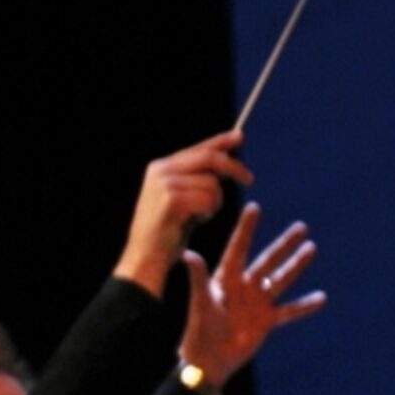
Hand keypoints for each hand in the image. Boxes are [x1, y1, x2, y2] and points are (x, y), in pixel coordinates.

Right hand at [113, 130, 253, 296]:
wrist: (145, 257)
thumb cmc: (166, 232)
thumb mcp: (180, 199)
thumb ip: (196, 178)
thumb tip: (225, 159)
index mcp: (160, 168)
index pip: (198, 148)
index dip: (221, 141)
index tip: (240, 137)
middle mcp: (160, 171)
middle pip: (209, 159)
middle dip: (233, 169)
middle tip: (249, 180)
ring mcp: (164, 184)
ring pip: (212, 183)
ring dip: (214, 203)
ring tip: (198, 217)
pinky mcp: (171, 200)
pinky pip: (208, 199)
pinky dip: (208, 212)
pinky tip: (193, 222)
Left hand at [179, 202, 325, 386]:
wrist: (207, 361)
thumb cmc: (198, 331)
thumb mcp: (200, 302)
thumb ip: (198, 278)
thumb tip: (188, 253)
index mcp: (225, 279)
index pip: (239, 248)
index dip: (246, 229)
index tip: (255, 207)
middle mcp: (243, 287)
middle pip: (267, 260)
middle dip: (283, 244)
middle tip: (301, 226)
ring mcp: (256, 303)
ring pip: (281, 280)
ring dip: (296, 265)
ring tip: (311, 248)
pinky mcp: (265, 322)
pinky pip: (289, 311)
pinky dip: (305, 306)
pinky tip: (321, 297)